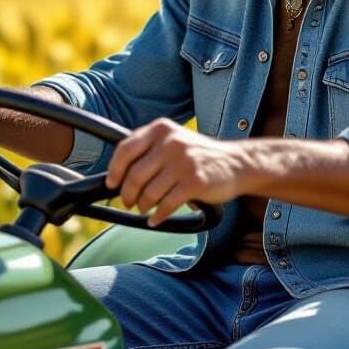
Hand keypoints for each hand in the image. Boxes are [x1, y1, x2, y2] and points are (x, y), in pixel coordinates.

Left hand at [106, 119, 244, 226]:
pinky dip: (158, 216)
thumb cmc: (200, 155)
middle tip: (128, 202)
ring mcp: (183, 162)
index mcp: (161, 129)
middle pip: (134, 175)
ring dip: (143, 206)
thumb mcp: (174, 140)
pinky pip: (166, 205)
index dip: (114, 170)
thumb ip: (149, 150)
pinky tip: (156, 218)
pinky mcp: (195, 182)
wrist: (236, 163)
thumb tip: (118, 174)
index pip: (125, 149)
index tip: (112, 184)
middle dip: (127, 195)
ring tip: (145, 209)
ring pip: (149, 193)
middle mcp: (171, 142)